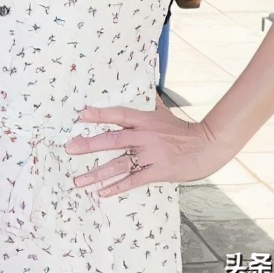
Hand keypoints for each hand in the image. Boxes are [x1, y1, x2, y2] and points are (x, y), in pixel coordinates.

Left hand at [65, 99, 233, 196]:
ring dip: (96, 173)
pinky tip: (101, 192)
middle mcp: (143, 137)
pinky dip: (116, 187)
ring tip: (78, 180)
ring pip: (118, 164)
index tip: (80, 116)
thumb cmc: (181, 129)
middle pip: (112, 140)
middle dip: (88, 145)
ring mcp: (149, 156)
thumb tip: (145, 80)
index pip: (117, 114)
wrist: (205, 147)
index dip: (99, 115)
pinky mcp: (156, 172)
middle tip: (69, 148)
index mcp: (144, 120)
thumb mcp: (162, 111)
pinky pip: (132, 180)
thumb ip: (149, 100)